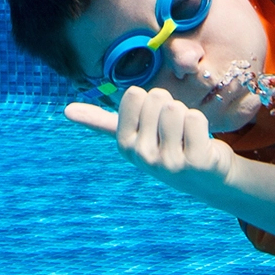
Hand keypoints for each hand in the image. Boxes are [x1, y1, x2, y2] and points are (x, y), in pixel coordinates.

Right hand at [64, 85, 239, 196]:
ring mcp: (169, 162)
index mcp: (125, 145)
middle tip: (175, 131)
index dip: (151, 102)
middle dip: (170, 107)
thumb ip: (101, 121)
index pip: (136, 94)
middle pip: (157, 97)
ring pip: (176, 107)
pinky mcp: (196, 162)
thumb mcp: (134, 136)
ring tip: (187, 137)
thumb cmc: (168, 148)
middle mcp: (143, 156)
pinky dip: (201, 124)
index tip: (156, 122)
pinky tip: (200, 143)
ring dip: (186, 116)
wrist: (208, 179)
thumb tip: (67, 111)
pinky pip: (195, 118)